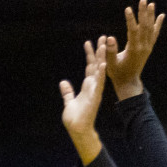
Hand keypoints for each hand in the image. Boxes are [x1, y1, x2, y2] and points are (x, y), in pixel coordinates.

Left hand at [59, 38, 106, 166]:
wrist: (77, 129)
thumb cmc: (75, 118)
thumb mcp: (69, 101)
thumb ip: (67, 92)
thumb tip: (63, 83)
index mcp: (88, 86)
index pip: (89, 66)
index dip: (90, 54)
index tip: (88, 42)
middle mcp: (93, 86)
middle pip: (97, 65)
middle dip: (99, 51)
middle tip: (102, 37)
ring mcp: (95, 90)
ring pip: (100, 71)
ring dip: (102, 58)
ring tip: (104, 45)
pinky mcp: (95, 97)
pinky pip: (99, 83)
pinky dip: (100, 74)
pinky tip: (102, 64)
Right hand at [105, 0, 163, 99]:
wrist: (129, 82)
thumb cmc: (117, 73)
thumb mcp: (110, 64)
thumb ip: (110, 51)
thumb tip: (109, 37)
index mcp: (133, 50)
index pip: (133, 31)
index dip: (130, 19)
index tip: (128, 8)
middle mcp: (143, 47)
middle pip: (144, 26)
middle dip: (143, 13)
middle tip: (143, 0)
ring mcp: (147, 47)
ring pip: (150, 28)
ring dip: (151, 15)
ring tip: (151, 4)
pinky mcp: (148, 48)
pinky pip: (155, 34)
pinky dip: (158, 24)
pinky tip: (161, 15)